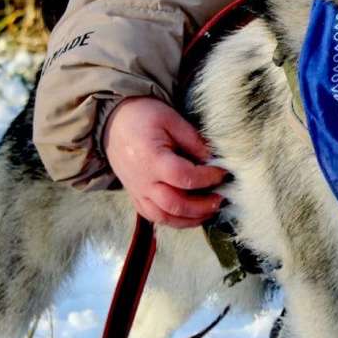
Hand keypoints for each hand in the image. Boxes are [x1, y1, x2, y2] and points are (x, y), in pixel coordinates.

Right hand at [102, 96, 227, 227]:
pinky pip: (154, 217)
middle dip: (203, 206)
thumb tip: (214, 160)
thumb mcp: (171, 119)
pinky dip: (174, 220)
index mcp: (151, 159)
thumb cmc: (144, 116)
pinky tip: (191, 215)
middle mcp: (143, 180)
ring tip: (210, 210)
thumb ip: (193, 141)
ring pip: (164, 217)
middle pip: (175, 204)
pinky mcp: (136, 196)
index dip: (208, 178)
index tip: (223, 173)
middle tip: (221, 198)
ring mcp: (137, 191)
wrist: (114, 121)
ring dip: (190, 219)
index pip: (184, 177)